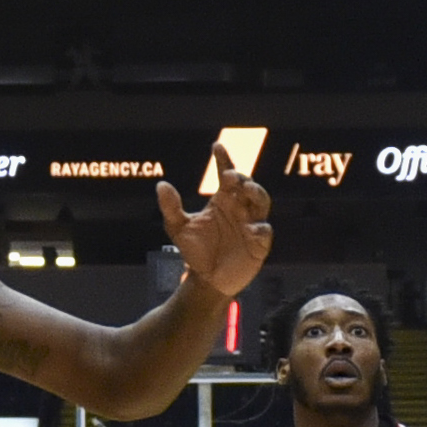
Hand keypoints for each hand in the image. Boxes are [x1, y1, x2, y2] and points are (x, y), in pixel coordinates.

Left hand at [157, 160, 272, 305]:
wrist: (206, 279)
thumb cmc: (195, 250)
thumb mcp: (178, 228)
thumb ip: (171, 208)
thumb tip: (161, 185)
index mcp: (222, 201)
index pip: (226, 174)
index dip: (224, 159)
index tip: (217, 146)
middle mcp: (239, 208)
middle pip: (247, 185)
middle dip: (242, 177)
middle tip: (230, 175)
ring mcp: (251, 224)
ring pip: (262, 202)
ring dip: (257, 193)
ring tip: (247, 190)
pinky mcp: (258, 244)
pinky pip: (264, 232)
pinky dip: (260, 228)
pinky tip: (251, 228)